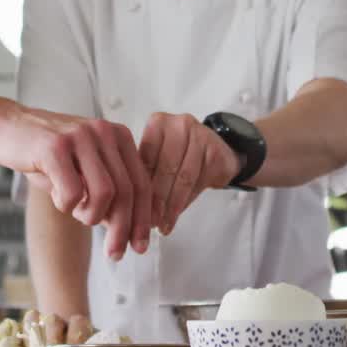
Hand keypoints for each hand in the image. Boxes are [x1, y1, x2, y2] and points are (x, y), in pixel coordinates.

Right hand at [0, 106, 151, 259]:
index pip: (142, 183)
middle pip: (127, 191)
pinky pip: (73, 192)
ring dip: (90, 215)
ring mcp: (81, 137)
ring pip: (105, 194)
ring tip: (75, 211)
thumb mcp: (84, 171)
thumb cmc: (47, 154)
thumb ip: (107, 193)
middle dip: (122, 230)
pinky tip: (56, 196)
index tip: (139, 245)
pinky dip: (66, 205)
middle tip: (114, 254)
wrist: (6, 127)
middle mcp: (104, 132)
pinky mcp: (55, 146)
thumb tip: (128, 230)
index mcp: (118, 136)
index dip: (143, 219)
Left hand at [138, 112, 241, 235]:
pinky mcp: (216, 150)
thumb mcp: (158, 159)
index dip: (140, 186)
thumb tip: (130, 206)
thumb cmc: (179, 157)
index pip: (146, 157)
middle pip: (165, 167)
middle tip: (149, 221)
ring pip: (183, 177)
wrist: (217, 152)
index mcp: (158, 123)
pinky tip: (177, 214)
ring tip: (163, 223)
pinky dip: (186, 201)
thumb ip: (145, 174)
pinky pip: (199, 180)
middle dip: (156, 199)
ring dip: (172, 205)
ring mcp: (201, 134)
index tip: (134, 209)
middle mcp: (179, 124)